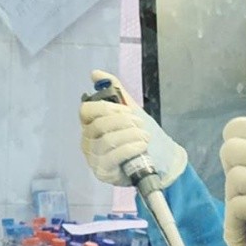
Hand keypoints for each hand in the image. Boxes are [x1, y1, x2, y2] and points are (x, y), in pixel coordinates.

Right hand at [79, 69, 186, 186]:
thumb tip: (95, 73)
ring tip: (145, 136)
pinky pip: (112, 157)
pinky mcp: (102, 172)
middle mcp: (88, 141)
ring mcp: (93, 158)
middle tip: (141, 124)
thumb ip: (114, 91)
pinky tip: (142, 146)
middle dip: (123, 122)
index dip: (106, 108)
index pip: (86, 111)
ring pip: (106, 141)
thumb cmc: (139, 136)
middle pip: (98, 125)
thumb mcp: (130, 111)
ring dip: (130, 135)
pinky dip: (129, 148)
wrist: (158, 160)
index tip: (126, 110)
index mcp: (90, 124)